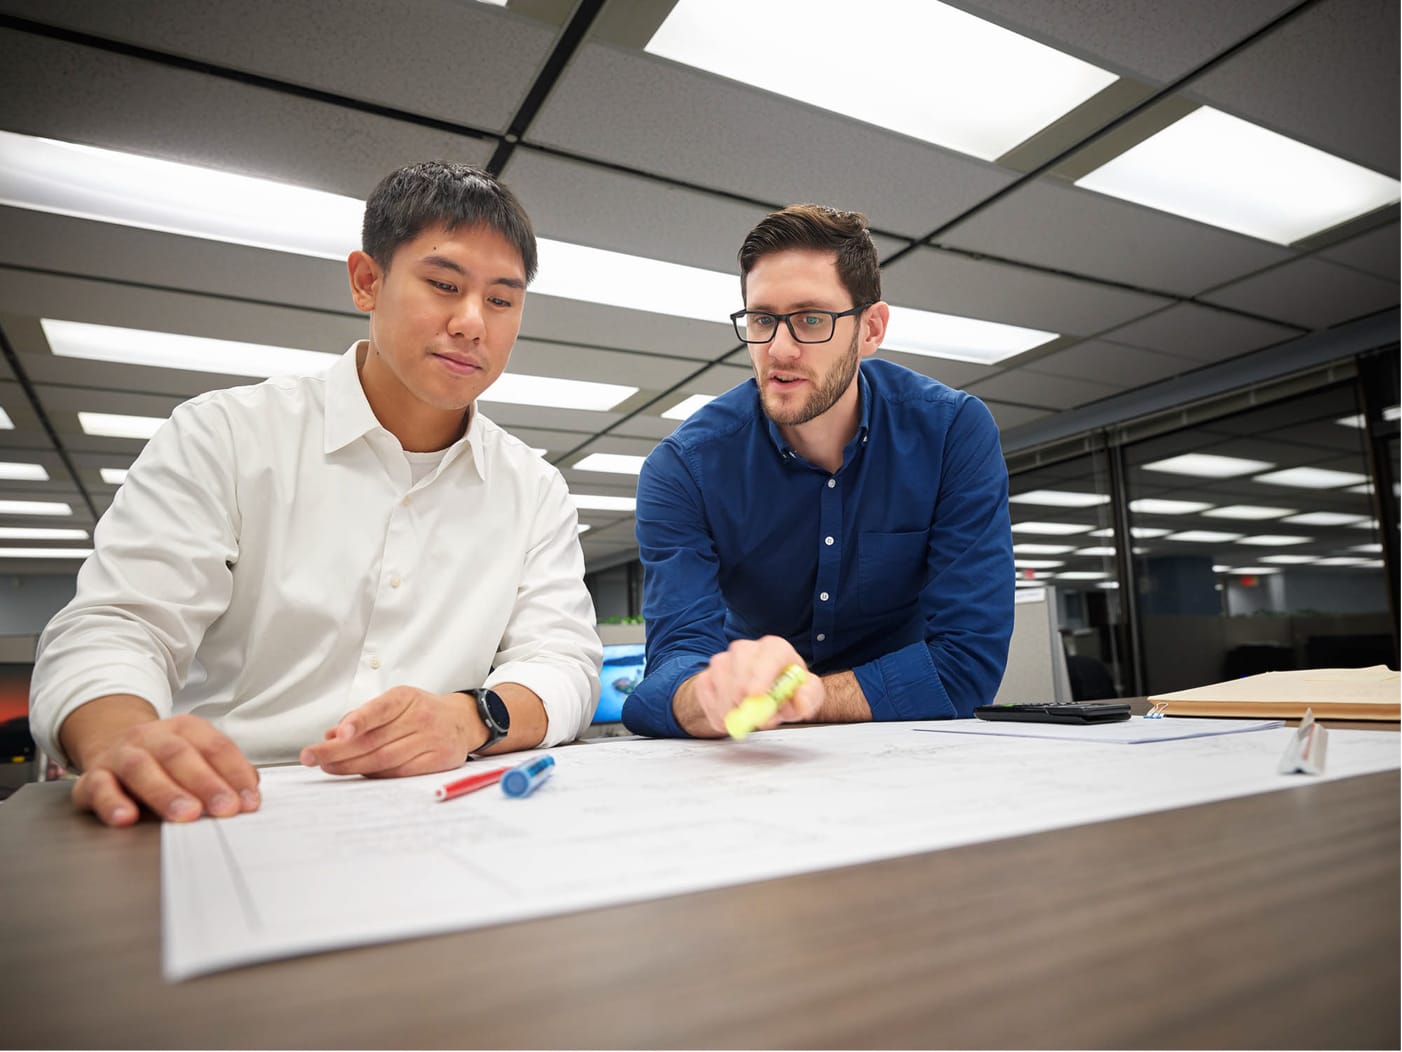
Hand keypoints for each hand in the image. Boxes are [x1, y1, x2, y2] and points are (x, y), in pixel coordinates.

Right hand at [67, 707, 259, 826]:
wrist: (110, 748)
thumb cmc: (163, 761)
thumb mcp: (196, 757)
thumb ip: (224, 772)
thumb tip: (250, 792)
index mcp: (185, 728)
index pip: (215, 747)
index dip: (235, 773)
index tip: (249, 801)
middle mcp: (151, 736)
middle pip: (180, 756)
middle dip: (206, 784)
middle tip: (224, 808)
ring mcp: (120, 755)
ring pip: (141, 768)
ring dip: (165, 793)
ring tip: (185, 815)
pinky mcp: (92, 777)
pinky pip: (100, 787)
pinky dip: (112, 803)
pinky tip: (127, 818)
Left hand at [299, 686, 478, 776]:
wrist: (463, 720)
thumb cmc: (422, 711)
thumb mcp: (395, 702)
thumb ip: (364, 716)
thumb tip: (332, 734)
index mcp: (406, 698)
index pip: (378, 710)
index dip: (357, 722)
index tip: (337, 733)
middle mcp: (420, 717)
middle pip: (373, 740)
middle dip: (337, 751)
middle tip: (312, 756)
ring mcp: (431, 740)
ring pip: (383, 759)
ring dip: (350, 766)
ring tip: (327, 767)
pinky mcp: (438, 760)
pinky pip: (399, 772)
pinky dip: (374, 774)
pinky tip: (356, 772)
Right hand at [682, 636, 824, 736]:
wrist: (764, 695)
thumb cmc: (786, 691)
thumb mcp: (806, 695)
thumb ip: (808, 697)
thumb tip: (800, 701)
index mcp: (775, 648)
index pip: (769, 654)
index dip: (761, 674)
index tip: (756, 695)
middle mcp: (746, 649)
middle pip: (739, 664)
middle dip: (743, 694)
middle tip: (751, 718)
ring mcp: (723, 660)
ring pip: (720, 681)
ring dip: (732, 708)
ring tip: (747, 719)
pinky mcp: (706, 676)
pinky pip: (706, 695)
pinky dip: (717, 714)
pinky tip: (732, 717)